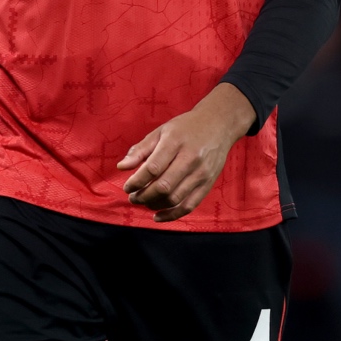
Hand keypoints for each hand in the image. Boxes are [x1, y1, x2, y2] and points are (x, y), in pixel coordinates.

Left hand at [118, 83, 255, 222]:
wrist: (218, 124)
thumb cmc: (186, 127)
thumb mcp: (161, 131)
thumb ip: (140, 150)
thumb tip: (121, 167)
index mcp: (175, 142)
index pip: (153, 168)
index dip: (136, 181)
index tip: (127, 187)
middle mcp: (190, 159)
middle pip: (163, 186)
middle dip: (143, 196)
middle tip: (133, 197)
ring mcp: (201, 173)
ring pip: (174, 198)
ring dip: (155, 205)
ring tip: (144, 202)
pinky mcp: (208, 184)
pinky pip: (189, 206)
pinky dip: (172, 215)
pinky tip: (158, 216)